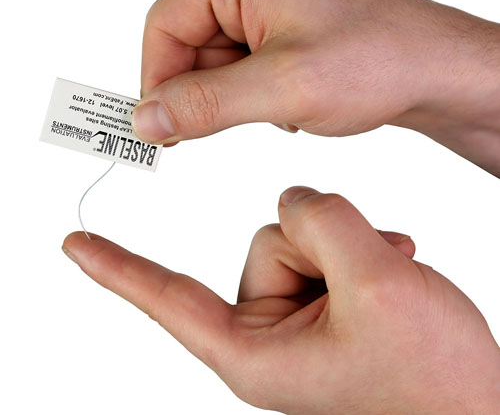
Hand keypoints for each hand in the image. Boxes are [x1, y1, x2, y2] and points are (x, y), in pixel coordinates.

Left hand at [63, 187, 499, 413]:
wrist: (479, 400)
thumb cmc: (432, 379)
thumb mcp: (378, 287)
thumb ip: (322, 223)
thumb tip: (294, 198)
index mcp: (256, 349)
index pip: (168, 299)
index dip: (119, 268)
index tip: (75, 247)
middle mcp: (269, 327)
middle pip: (266, 239)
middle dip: (322, 241)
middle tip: (374, 274)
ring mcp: (297, 309)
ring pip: (297, 235)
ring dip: (346, 244)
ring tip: (388, 274)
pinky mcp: (321, 294)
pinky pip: (322, 241)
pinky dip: (359, 245)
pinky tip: (390, 264)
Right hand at [132, 0, 499, 175]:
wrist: (434, 68)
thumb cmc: (376, 61)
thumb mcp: (282, 88)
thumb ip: (205, 104)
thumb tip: (145, 120)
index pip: (163, 26)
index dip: (155, 82)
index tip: (160, 131)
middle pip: (186, 44)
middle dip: (201, 93)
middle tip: (222, 128)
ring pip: (214, 61)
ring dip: (234, 96)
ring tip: (279, 107)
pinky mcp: (279, 25)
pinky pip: (240, 65)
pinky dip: (253, 94)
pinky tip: (289, 101)